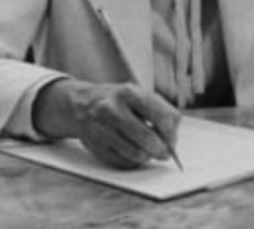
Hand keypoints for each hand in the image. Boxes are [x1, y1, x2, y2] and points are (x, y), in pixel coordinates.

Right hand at [32, 79, 179, 168]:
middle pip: (147, 138)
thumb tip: (172, 136)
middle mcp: (113, 109)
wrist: (80, 104)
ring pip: (135, 153)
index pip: (160, 116)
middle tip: (165, 153)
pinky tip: (132, 152)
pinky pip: (122, 162)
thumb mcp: (137, 94)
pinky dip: (132, 161)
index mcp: (129, 92)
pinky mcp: (96, 145)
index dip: (171, 132)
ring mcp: (102, 128)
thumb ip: (159, 110)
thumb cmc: (117, 100)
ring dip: (147, 156)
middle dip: (161, 150)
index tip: (173, 140)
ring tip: (148, 152)